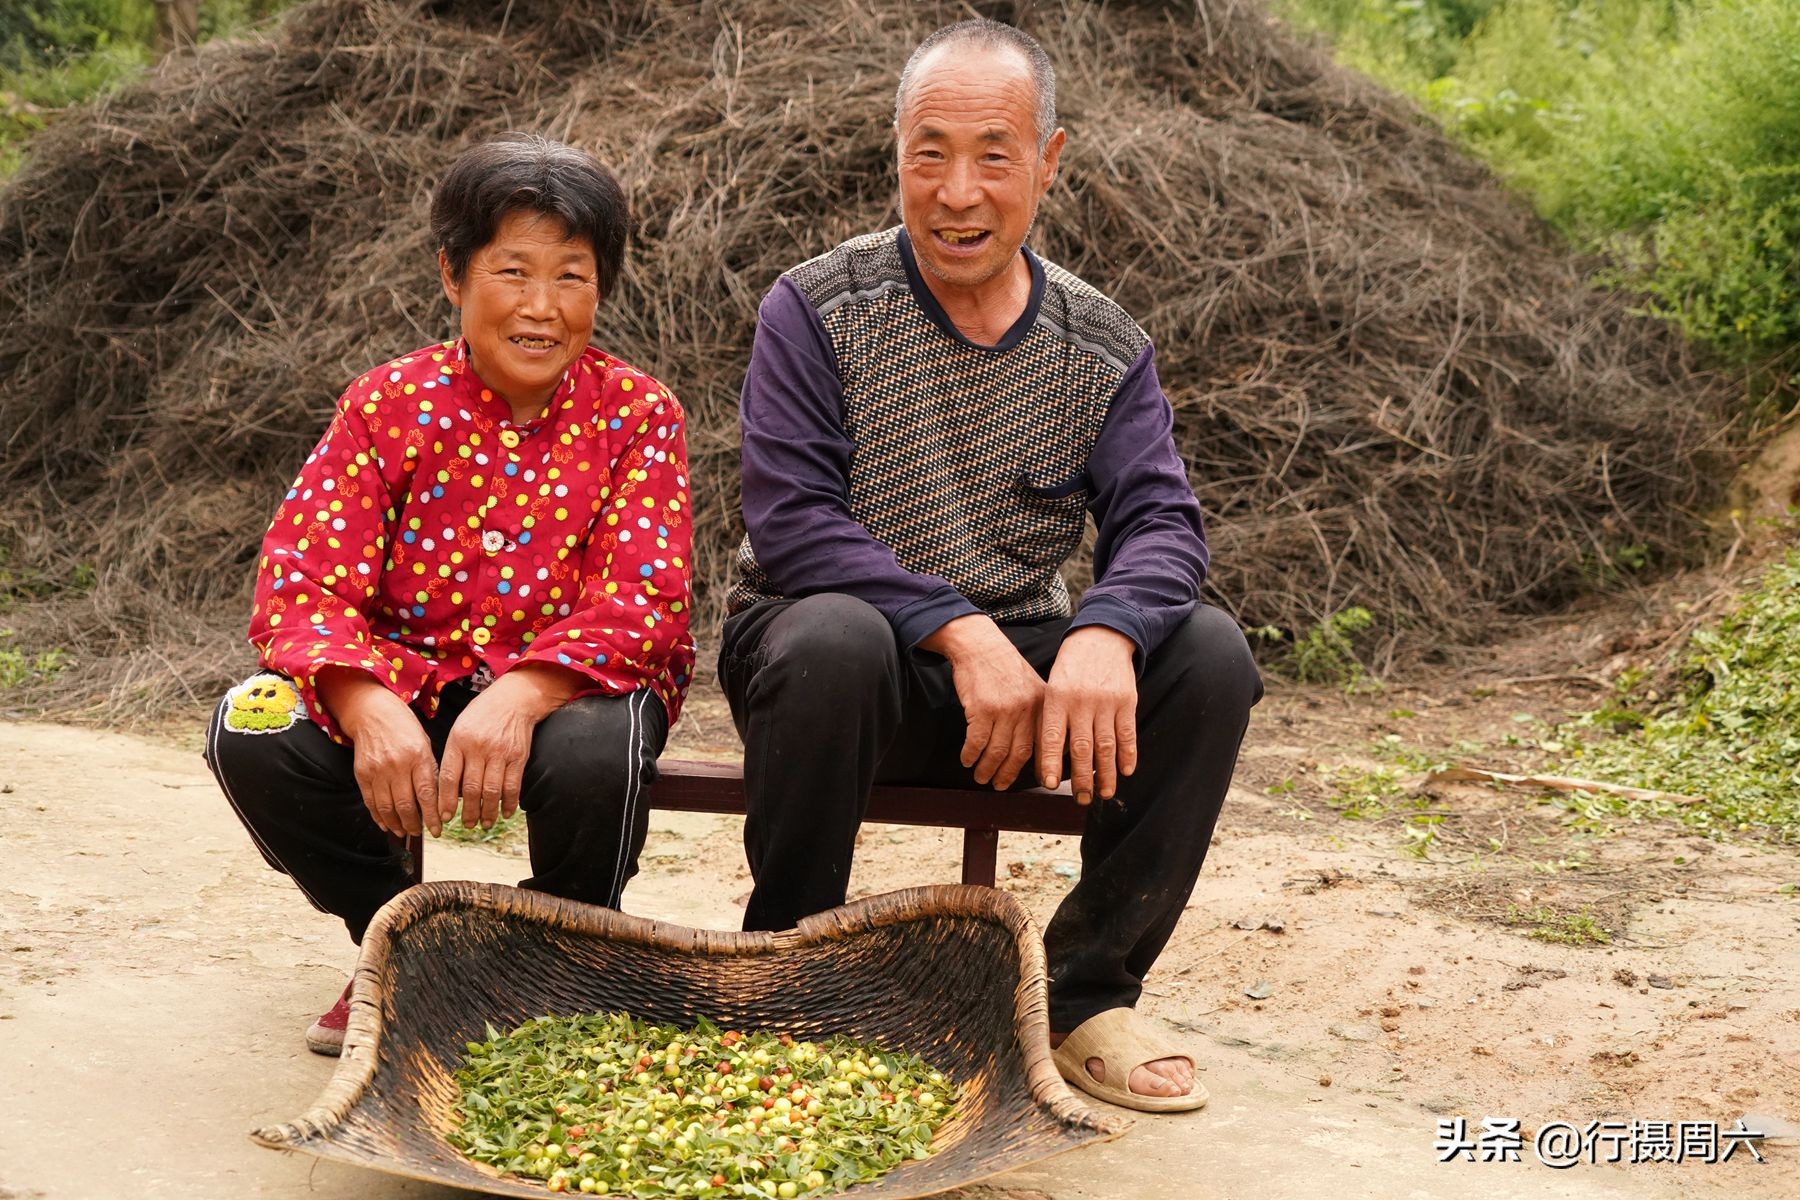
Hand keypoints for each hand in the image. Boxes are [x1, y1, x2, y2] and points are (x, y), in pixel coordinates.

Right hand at [317, 668, 440, 837]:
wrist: (372, 713)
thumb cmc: (404, 728)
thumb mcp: (425, 744)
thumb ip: (430, 770)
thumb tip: (436, 800)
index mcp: (418, 757)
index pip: (427, 794)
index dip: (432, 816)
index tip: (437, 829)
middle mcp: (397, 765)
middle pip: (406, 805)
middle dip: (414, 824)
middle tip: (420, 833)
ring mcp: (377, 771)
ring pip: (387, 807)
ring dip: (396, 824)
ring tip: (404, 832)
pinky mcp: (362, 774)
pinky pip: (371, 802)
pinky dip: (378, 817)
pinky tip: (386, 824)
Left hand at [438, 662, 581, 829]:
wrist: (514, 699)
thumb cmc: (482, 715)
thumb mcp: (460, 729)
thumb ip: (455, 756)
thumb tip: (451, 790)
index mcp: (459, 741)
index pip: (449, 778)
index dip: (445, 801)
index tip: (443, 817)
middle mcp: (479, 748)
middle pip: (471, 789)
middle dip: (468, 812)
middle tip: (466, 825)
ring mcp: (500, 753)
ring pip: (492, 792)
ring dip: (488, 812)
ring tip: (484, 824)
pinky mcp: (518, 757)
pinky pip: (513, 786)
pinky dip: (510, 803)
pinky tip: (506, 814)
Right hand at [919, 614, 1043, 789]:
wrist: (979, 645)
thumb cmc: (1002, 666)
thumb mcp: (1030, 685)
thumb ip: (1037, 713)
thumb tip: (1040, 746)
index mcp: (1042, 705)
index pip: (1045, 744)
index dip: (1041, 767)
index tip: (1037, 782)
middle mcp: (1027, 708)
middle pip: (1020, 753)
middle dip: (1008, 774)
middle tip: (999, 785)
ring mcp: (1005, 709)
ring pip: (997, 751)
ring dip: (986, 768)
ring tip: (980, 776)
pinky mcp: (982, 708)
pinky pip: (976, 741)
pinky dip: (971, 754)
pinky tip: (967, 759)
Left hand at [1038, 626, 1138, 804]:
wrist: (1102, 638)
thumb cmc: (1072, 667)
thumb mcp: (1053, 686)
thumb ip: (1053, 718)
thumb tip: (1051, 758)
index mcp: (1057, 698)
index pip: (1051, 737)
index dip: (1050, 762)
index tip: (1048, 784)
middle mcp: (1081, 702)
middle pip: (1081, 748)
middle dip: (1081, 778)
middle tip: (1081, 799)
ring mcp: (1106, 702)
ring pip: (1106, 746)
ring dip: (1106, 773)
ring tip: (1104, 794)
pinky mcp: (1127, 701)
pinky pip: (1127, 733)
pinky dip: (1128, 754)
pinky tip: (1126, 771)